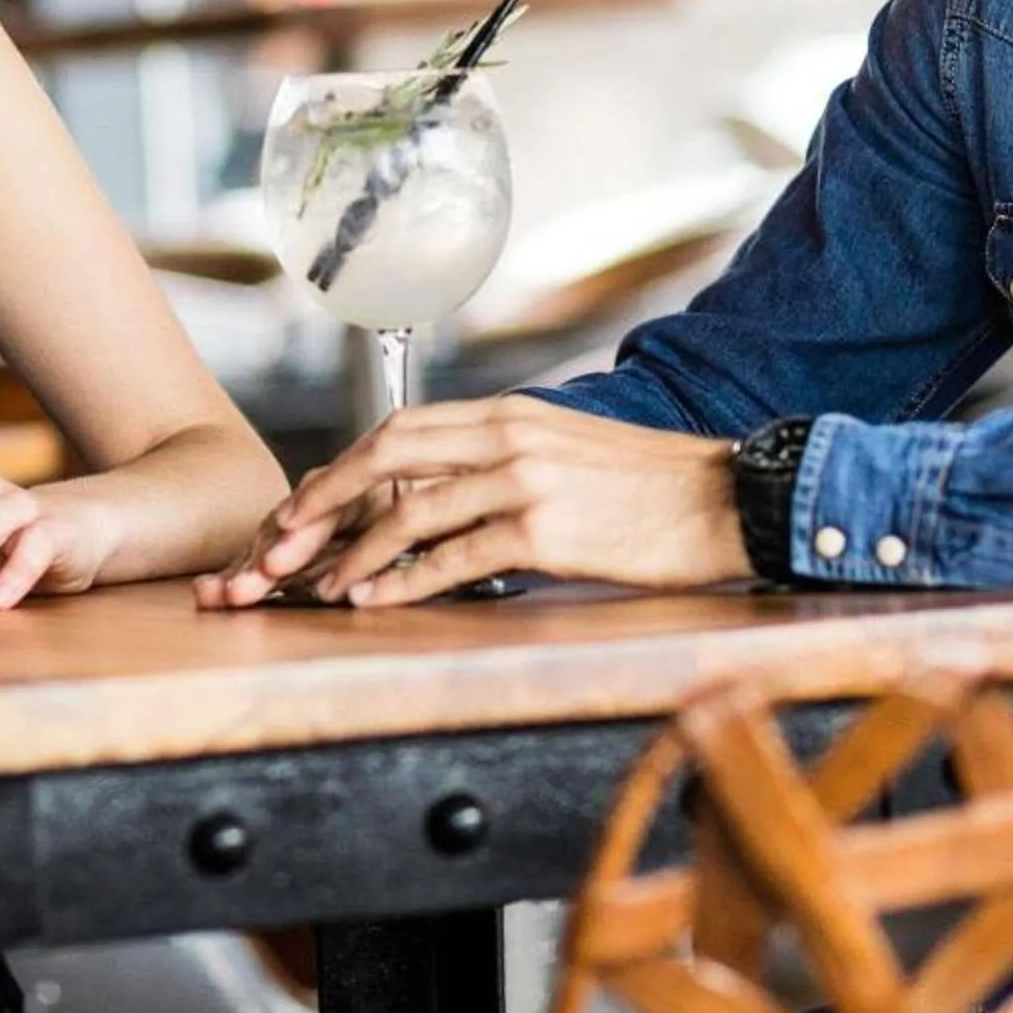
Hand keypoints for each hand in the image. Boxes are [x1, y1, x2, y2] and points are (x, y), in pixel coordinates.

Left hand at [193, 396, 747, 608]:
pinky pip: (456, 557)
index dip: (343, 468)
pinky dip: (405, 581)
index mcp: (511, 413)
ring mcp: (527, 482)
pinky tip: (373, 599)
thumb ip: (506, 459)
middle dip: (324, 500)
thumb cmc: (654, 487)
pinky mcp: (548, 532)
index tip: (305, 504)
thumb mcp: (569, 450)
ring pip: (410, 511)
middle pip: (387, 458)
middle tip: (281, 541)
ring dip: (353, 552)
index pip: (402, 430)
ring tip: (318, 584)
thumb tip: (446, 494)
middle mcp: (510, 437)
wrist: (731, 500)